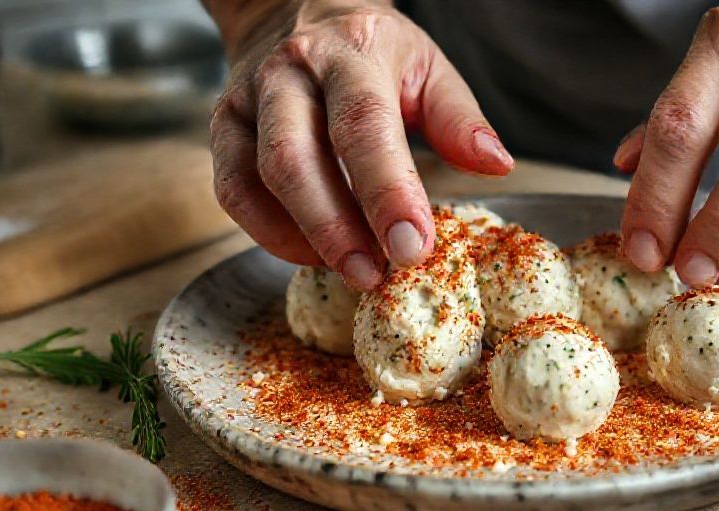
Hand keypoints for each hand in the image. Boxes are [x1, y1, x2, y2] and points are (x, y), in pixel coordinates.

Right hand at [208, 0, 512, 289]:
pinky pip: (232, 190)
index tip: (414, 247)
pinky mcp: (222, 126)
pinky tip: (310, 253)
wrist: (295, 10)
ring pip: (256, 178)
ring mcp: (247, 99)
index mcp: (352, 52)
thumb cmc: (372, 51)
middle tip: (374, 276)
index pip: (365, 126)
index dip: (388, 192)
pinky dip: (269, 232)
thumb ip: (458, 117)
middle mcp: (291, 72)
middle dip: (335, 228)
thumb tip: (496, 164)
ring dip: (302, 237)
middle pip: (296, 158)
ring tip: (351, 271)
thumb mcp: (426, 66)